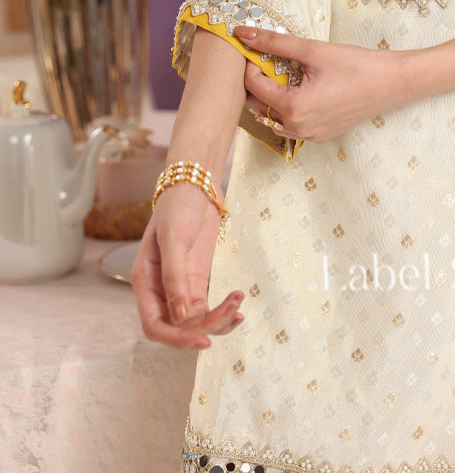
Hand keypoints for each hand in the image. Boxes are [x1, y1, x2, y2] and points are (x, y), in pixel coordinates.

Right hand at [130, 183, 243, 349]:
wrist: (196, 185)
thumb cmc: (178, 205)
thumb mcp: (174, 236)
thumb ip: (175, 276)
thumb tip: (181, 316)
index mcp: (145, 281)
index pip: (154, 325)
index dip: (176, 339)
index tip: (203, 340)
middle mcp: (159, 290)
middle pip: (177, 327)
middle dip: (204, 328)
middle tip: (232, 315)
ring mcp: (179, 287)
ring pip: (194, 321)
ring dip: (217, 320)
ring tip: (238, 306)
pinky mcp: (196, 282)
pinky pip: (205, 309)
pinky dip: (221, 313)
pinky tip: (237, 310)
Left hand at [237, 26, 406, 142]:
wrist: (390, 83)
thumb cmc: (355, 65)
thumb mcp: (312, 50)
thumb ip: (275, 42)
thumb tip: (243, 33)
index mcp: (293, 108)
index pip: (253, 86)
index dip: (250, 64)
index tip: (258, 48)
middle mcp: (298, 128)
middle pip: (259, 104)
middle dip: (258, 81)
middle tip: (269, 59)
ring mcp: (309, 136)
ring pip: (273, 116)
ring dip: (271, 96)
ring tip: (284, 74)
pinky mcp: (320, 136)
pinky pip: (291, 125)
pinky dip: (287, 108)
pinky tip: (300, 90)